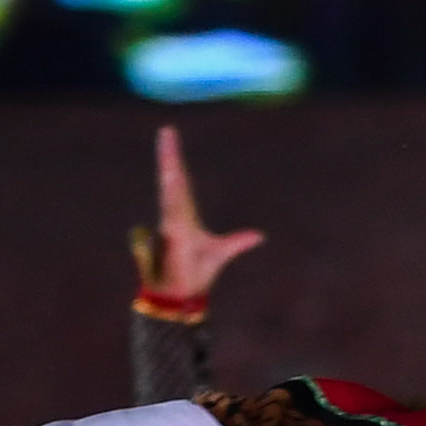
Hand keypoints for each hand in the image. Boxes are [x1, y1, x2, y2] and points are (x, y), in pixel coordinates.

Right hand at [137, 125, 265, 306]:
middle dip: (170, 156)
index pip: (180, 181)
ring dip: (171, 170)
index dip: (176, 160)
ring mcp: (171, 223)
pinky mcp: (170, 235)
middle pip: (173, 179)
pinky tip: (170, 181)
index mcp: (184, 214)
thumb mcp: (222, 252)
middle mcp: (175, 214)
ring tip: (168, 147)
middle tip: (167, 131)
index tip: (170, 136)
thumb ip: (238, 241)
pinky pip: (171, 213)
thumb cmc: (197, 272)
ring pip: (171, 191)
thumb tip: (259, 236)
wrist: (182, 295)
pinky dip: (171, 198)